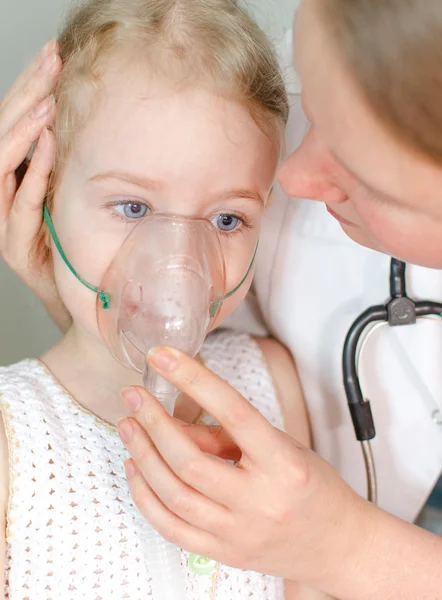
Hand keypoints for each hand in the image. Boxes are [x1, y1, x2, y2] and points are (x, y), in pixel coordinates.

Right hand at [0, 41, 70, 330]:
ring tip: (45, 100)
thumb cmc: (83, 251)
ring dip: (23, 129)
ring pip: (2, 166)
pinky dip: (30, 172)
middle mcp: (7, 198)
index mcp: (20, 181)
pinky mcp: (16, 249)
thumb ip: (79, 163)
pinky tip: (44, 143)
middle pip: (5, 136)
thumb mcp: (80, 197)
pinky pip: (19, 205)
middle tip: (50, 62)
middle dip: (26, 95)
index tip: (52, 55)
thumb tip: (105, 119)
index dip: (31, 87)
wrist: (84, 303)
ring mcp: (8, 223)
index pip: (18, 125)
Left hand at [117, 347, 373, 590]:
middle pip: (190, 460)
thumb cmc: (313, 488)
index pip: (233, 412)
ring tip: (129, 425)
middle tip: (135, 396)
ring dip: (143, 454)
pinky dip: (145, 495)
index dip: (194, 380)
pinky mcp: (223, 553)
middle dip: (153, 422)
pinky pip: (170, 527)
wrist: (337, 545)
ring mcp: (239, 532)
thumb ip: (230, 435)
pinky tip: (135, 468)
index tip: (164, 357)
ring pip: (173, 494)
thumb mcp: (283, 446)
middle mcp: (260, 500)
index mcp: (283, 463)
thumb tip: (178, 423)